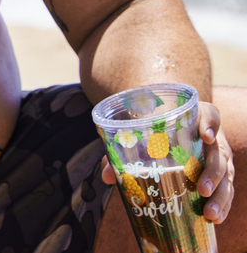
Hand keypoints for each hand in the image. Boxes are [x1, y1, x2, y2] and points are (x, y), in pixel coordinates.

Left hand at [100, 101, 234, 224]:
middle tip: (201, 189)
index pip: (211, 114)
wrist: (165, 133)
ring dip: (219, 195)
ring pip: (225, 174)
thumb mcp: (140, 135)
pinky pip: (226, 189)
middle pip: (219, 152)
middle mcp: (212, 137)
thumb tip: (107, 176)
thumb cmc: (152, 131)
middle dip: (213, 173)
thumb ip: (122, 151)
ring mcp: (219, 156)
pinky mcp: (220, 174)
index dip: (210, 124)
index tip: (206, 137)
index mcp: (195, 117)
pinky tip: (215, 218)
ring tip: (209, 212)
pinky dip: (222, 204)